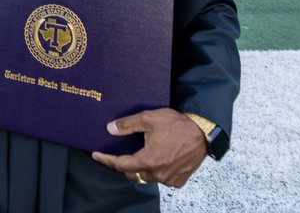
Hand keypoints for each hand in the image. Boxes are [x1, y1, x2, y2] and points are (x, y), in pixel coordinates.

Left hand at [92, 108, 206, 187]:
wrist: (203, 133)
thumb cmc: (177, 125)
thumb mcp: (149, 118)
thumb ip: (128, 125)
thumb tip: (110, 129)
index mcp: (147, 160)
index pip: (119, 164)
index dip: (106, 159)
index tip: (96, 155)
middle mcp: (157, 174)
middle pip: (132, 173)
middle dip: (121, 165)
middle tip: (116, 154)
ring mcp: (169, 179)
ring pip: (146, 177)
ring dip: (139, 168)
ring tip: (137, 155)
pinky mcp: (178, 180)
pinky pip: (161, 179)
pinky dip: (155, 171)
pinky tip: (155, 160)